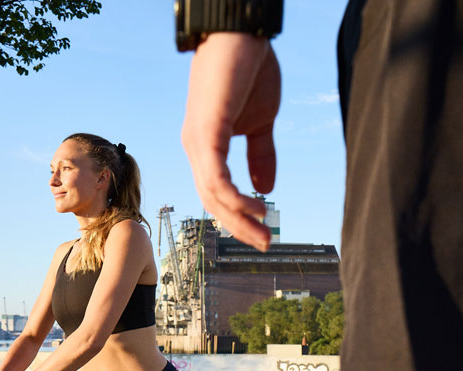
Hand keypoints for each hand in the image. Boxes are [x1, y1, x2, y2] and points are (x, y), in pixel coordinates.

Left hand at [181, 33, 280, 251]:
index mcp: (206, 146)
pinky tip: (256, 206)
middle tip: (264, 244)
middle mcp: (196, 147)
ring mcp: (197, 141)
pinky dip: (235, 197)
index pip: (216, 192)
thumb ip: (261, 154)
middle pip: (211, 200)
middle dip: (238, 226)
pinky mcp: (206, 132)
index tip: (263, 231)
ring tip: (264, 231)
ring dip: (238, 218)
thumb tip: (267, 187)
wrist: (241, 33)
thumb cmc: (248, 71)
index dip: (238, 215)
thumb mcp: (261, 122)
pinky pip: (216, 177)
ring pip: (212, 194)